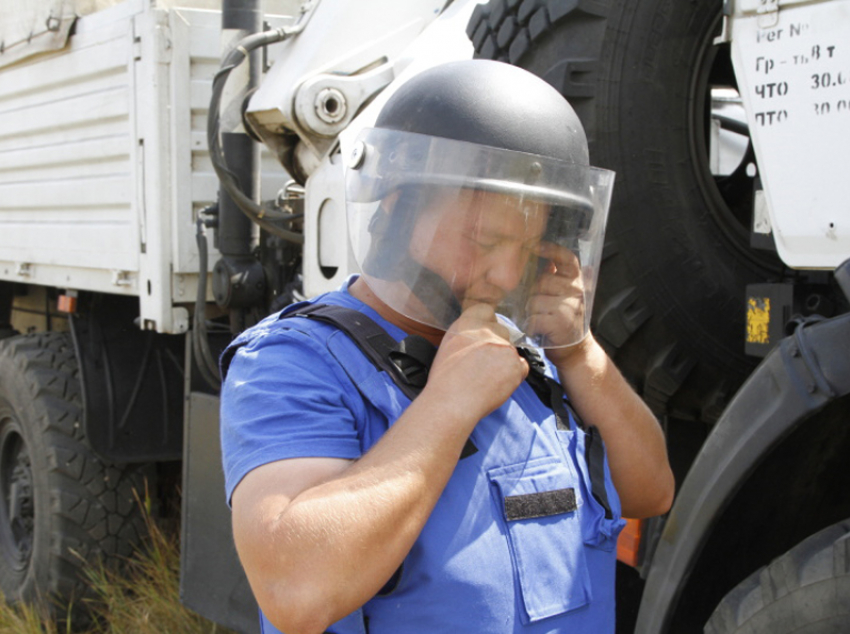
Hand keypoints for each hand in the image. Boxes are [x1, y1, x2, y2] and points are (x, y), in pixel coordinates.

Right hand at [424, 303, 528, 424]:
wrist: (451, 403)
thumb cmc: (444, 382)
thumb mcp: (448, 347)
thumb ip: (466, 336)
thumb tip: (477, 339)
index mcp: (466, 324)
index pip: (486, 310)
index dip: (488, 323)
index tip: (486, 336)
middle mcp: (486, 331)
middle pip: (502, 331)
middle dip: (498, 346)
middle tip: (486, 365)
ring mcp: (503, 346)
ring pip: (511, 351)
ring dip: (504, 363)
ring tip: (486, 379)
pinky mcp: (515, 364)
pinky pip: (521, 366)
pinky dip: (514, 375)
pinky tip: (497, 384)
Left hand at [526, 242, 586, 363]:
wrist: (575, 350)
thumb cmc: (563, 321)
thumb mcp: (563, 296)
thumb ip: (554, 278)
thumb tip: (542, 258)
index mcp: (576, 281)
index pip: (566, 258)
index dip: (551, 250)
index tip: (535, 246)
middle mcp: (575, 291)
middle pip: (540, 282)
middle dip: (533, 295)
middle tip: (539, 310)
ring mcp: (569, 306)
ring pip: (533, 301)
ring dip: (530, 313)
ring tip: (540, 320)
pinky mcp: (560, 321)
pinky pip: (533, 318)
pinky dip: (530, 326)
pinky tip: (537, 330)